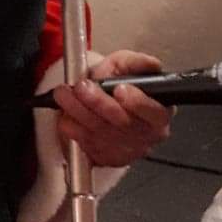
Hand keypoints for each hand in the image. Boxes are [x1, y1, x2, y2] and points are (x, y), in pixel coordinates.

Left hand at [51, 50, 171, 167]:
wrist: (101, 102)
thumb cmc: (118, 86)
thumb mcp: (128, 67)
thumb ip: (138, 63)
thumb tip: (151, 64)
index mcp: (158, 114)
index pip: (153, 112)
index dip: (137, 102)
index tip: (119, 88)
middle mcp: (145, 135)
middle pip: (121, 122)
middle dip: (98, 102)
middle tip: (81, 86)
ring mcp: (126, 150)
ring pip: (99, 132)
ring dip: (77, 112)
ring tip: (64, 94)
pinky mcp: (105, 158)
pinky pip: (86, 144)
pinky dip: (72, 128)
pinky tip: (65, 114)